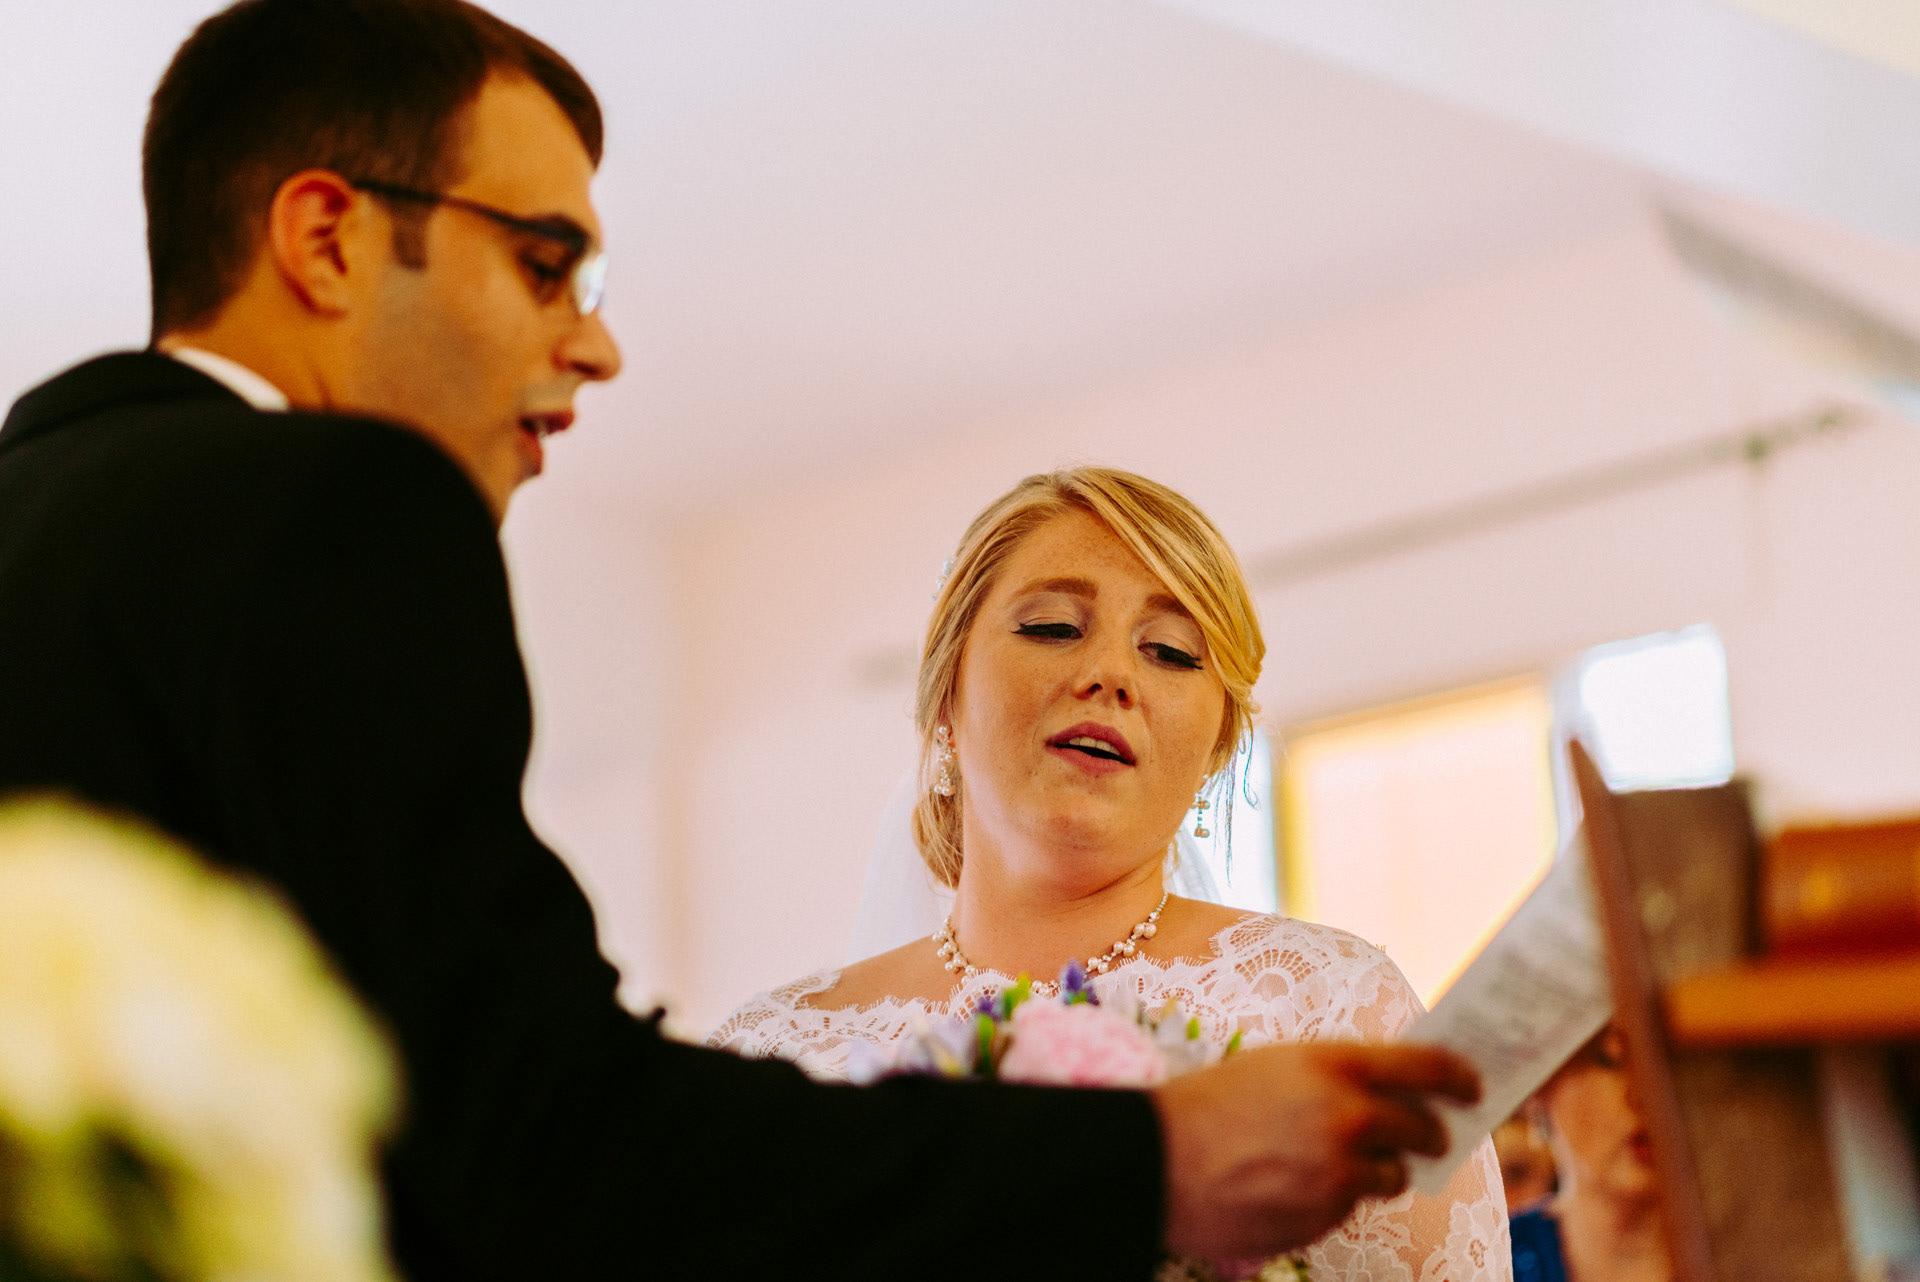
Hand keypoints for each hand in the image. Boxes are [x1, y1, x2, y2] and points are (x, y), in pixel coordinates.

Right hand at [1151, 1042, 1478, 1259]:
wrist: (1157, 1160)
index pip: (1427, 1066)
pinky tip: (1291, 1185)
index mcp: (1335, 1065)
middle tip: (1427, 1136)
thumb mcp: (1278, 1064)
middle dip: (1431, 1134)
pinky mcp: (1325, 1217)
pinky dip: (1334, 1198)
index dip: (1460, 1077)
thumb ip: (1339, 1074)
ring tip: (1327, 1161)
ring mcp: (1339, 1173)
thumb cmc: (1209, 1104)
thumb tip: (1396, 1090)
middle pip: (1424, 1129)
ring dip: (1374, 1170)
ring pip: (1391, 1176)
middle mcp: (1348, 1117)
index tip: (1474, 1087)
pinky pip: (1350, 1207)